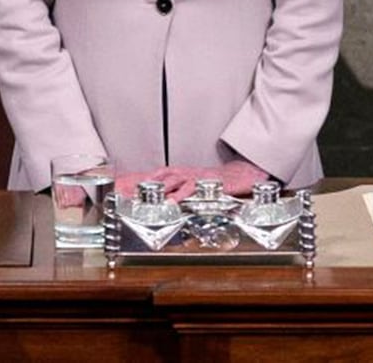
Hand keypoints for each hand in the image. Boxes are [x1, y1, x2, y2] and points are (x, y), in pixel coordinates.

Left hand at [115, 161, 269, 202]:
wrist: (239, 174)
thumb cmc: (217, 180)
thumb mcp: (196, 182)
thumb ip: (182, 188)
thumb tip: (169, 198)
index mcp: (183, 172)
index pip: (160, 173)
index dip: (146, 180)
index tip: (133, 187)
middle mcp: (186, 172)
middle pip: (163, 176)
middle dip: (149, 185)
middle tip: (136, 194)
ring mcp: (194, 176)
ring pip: (173, 180)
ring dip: (161, 189)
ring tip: (151, 199)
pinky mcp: (205, 182)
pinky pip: (190, 187)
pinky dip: (180, 194)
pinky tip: (173, 201)